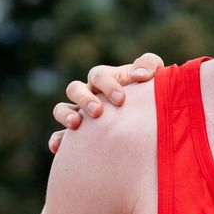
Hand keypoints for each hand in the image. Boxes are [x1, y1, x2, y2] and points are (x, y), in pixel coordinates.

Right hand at [47, 53, 165, 151]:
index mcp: (106, 80)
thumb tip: (139, 75)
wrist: (153, 121)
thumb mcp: (155, 77)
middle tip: (97, 112)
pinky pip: (60, 136)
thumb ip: (149, 65)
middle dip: (84, 99)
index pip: (98, 75)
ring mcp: (82, 114)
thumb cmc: (151, 96)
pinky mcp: (78, 135)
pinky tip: (58, 148)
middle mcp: (90, 94)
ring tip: (75, 125)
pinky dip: (57, 140)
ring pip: (62, 108)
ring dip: (65, 115)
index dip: (106, 85)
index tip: (120, 99)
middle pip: (74, 88)